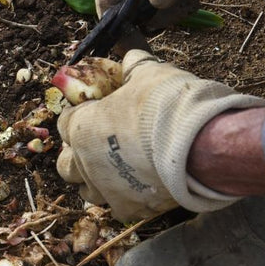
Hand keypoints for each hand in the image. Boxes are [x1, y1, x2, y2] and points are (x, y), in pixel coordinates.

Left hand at [56, 50, 264, 221]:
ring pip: (86, 191)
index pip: (65, 123)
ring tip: (114, 170)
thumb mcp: (148, 74)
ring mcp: (106, 188)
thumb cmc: (167, 104)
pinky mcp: (129, 208)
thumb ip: (133, 67)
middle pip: (65, 164)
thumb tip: (131, 57)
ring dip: (95, 180)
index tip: (93, 112)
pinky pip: (118, 208)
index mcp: (82, 128)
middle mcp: (85, 162)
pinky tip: (139, 187)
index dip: (78, 116)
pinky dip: (125, 198)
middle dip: (76, 154)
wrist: (199, 144)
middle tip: (96, 145)